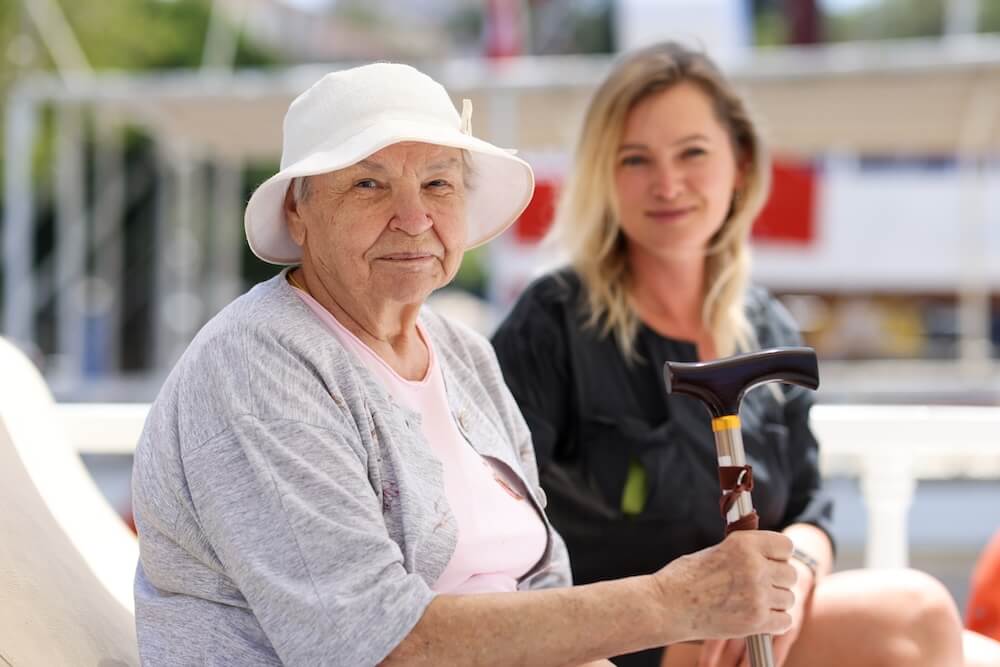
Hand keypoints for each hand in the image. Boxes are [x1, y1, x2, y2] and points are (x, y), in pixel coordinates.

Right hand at [651, 531, 796, 644]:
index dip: (779, 555)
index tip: (770, 561)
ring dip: (775, 602)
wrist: (666, 606)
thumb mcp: (717, 552)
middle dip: (778, 580)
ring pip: (788, 598)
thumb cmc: (685, 578)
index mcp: (744, 544)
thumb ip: (746, 553)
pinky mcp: (756, 621)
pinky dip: (774, 622)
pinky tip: (757, 617)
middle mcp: (755, 567)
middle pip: (791, 574)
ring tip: (752, 603)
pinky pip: (785, 621)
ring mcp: (757, 595)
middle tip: (759, 586)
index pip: (786, 546)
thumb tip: (769, 557)